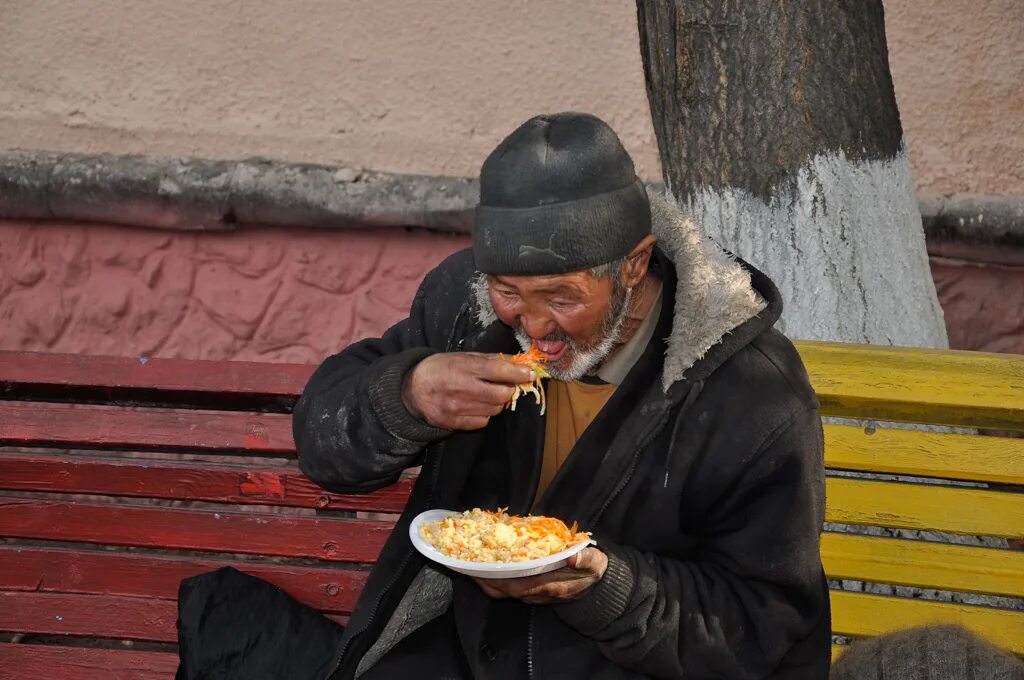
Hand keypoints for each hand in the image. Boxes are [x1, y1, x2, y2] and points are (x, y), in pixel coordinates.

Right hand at [402, 352, 534, 430]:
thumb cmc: (441, 368)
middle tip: (505, 385)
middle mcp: (461, 388)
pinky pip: (482, 422)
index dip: (518, 373)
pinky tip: (475, 405)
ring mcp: (457, 408)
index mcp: (464, 367)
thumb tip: (520, 362)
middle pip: (501, 395)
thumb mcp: (464, 356)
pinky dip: (484, 414)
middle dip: (509, 390)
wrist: (412, 389)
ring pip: (494, 410)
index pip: (498, 370)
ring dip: (497, 403)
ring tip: (486, 394)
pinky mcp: (454, 423)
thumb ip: (492, 360)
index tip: (530, 374)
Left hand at [474, 547, 607, 604]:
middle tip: (467, 564)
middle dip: (484, 580)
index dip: (498, 580)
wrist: (599, 586)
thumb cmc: (593, 570)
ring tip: (472, 564)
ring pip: (504, 591)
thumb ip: (585, 559)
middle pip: (504, 591)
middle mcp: (537, 593)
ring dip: (487, 580)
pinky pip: (509, 587)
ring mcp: (534, 594)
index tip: (481, 570)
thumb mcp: (594, 563)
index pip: (517, 586)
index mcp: (549, 586)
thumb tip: (575, 556)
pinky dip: (497, 579)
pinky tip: (489, 566)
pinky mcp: (532, 590)